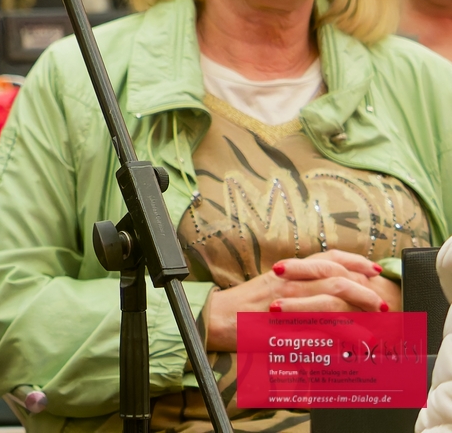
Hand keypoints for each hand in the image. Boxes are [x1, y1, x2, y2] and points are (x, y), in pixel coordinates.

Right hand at [204, 251, 399, 349]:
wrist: (216, 318)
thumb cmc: (239, 306)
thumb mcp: (268, 288)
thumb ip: (293, 285)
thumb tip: (317, 289)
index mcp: (287, 271)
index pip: (327, 258)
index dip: (354, 261)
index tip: (374, 269)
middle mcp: (291, 281)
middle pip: (337, 276)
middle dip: (365, 288)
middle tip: (382, 301)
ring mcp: (290, 300)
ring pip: (335, 297)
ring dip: (362, 307)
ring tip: (379, 320)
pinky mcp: (288, 323)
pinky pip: (324, 325)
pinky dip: (347, 332)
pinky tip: (361, 340)